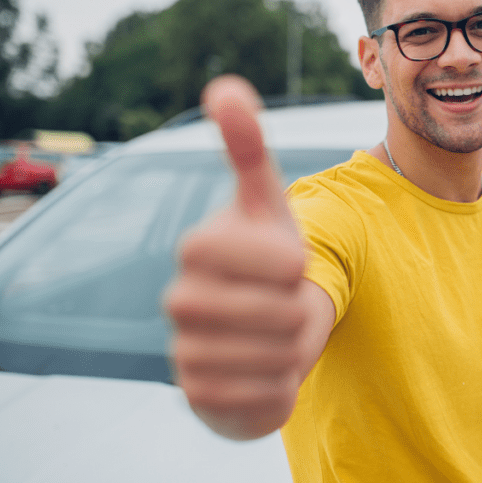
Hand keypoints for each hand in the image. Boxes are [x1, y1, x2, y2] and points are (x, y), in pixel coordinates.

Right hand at [165, 75, 333, 440]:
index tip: (293, 261)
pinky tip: (268, 368)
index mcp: (198, 248)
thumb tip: (225, 85)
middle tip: (289, 301)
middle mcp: (181, 299)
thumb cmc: (264, 259)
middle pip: (280, 312)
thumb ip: (250, 148)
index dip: (290, 262)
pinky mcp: (199, 396)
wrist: (251, 332)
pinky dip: (282, 384)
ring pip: (277, 357)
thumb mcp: (267, 204)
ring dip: (296, 347)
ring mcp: (185, 350)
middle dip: (301, 309)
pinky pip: (264, 396)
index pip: (271, 258)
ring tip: (280, 333)